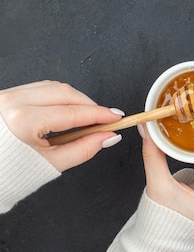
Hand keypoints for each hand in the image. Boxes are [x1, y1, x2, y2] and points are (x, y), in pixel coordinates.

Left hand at [0, 80, 124, 171]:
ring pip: (54, 87)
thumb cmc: (7, 173)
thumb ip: (84, 149)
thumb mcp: (49, 164)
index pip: (73, 113)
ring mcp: (7, 96)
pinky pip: (39, 88)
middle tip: (105, 118)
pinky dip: (57, 96)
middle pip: (66, 93)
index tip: (116, 117)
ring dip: (74, 99)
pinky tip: (66, 109)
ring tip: (87, 116)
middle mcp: (13, 102)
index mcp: (23, 121)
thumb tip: (108, 137)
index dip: (100, 114)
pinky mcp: (5, 95)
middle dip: (89, 104)